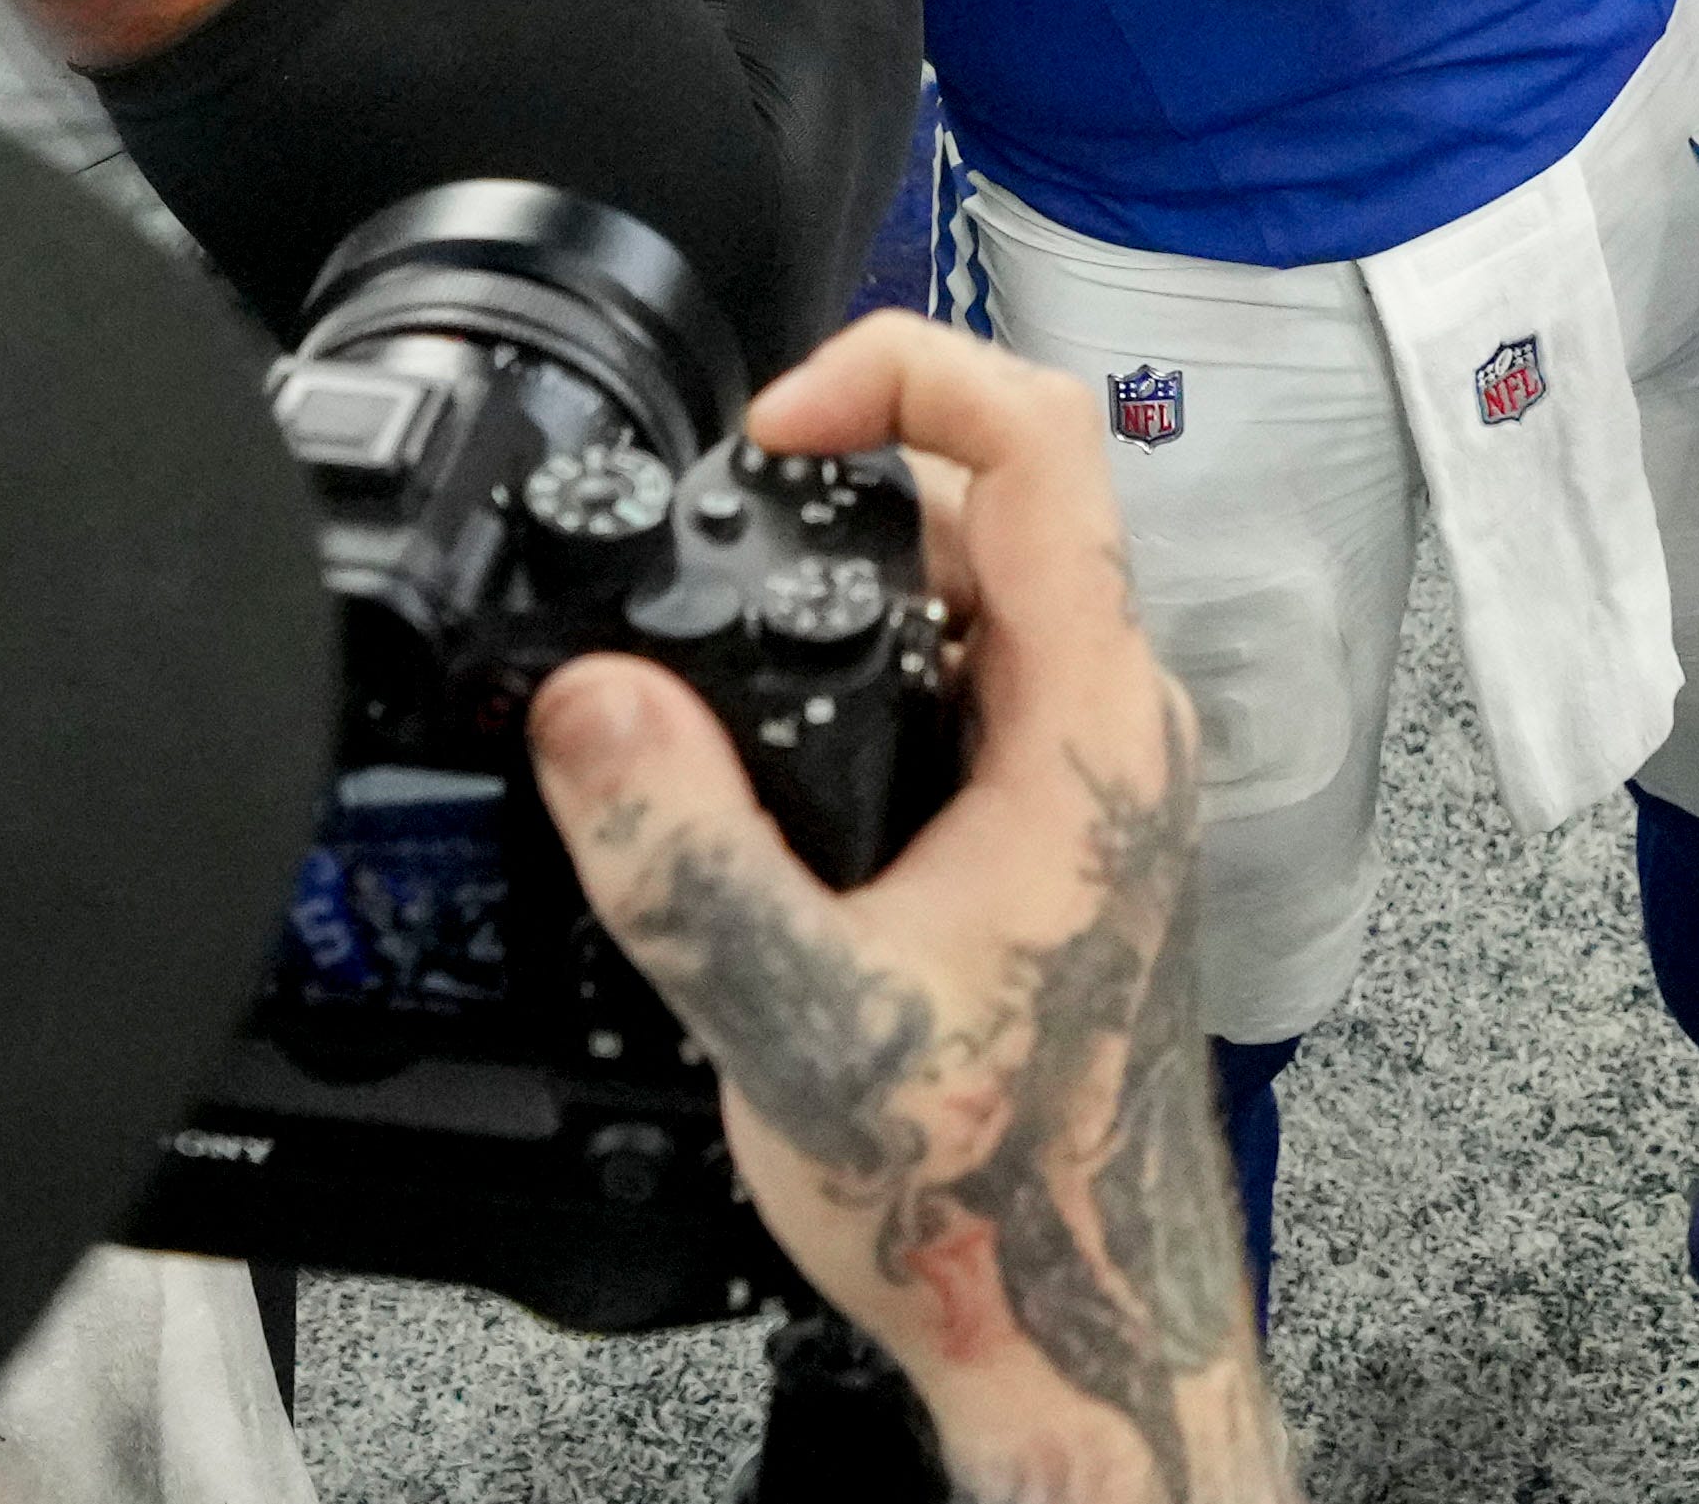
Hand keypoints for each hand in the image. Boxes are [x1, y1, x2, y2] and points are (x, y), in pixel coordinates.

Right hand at [533, 318, 1288, 1503]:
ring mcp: (1085, 777)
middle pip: (990, 500)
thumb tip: (591, 704)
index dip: (897, 376)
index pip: (1039, 437)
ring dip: (846, 588)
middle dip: (838, 490)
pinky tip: (770, 753)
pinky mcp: (1050, 830)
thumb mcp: (801, 1021)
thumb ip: (684, 858)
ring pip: (970, 595)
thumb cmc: (990, 1194)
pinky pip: (962, 681)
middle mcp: (1107, 726)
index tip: (770, 432)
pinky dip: (862, 670)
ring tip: (721, 638)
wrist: (1071, 1322)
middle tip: (711, 537)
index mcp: (1086, 724)